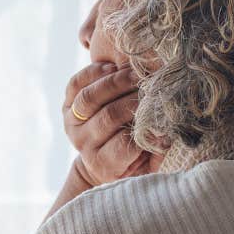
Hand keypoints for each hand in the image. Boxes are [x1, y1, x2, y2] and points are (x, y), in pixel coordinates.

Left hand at [62, 61, 160, 185]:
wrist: (102, 156)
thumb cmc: (134, 159)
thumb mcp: (149, 162)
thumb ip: (159, 150)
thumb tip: (167, 132)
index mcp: (104, 164)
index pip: (125, 144)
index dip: (144, 127)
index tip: (161, 115)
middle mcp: (84, 145)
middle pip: (108, 117)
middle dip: (133, 100)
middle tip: (152, 88)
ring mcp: (72, 124)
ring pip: (89, 98)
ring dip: (115, 83)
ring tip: (136, 75)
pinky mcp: (67, 105)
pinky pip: (75, 84)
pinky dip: (94, 73)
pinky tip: (113, 68)